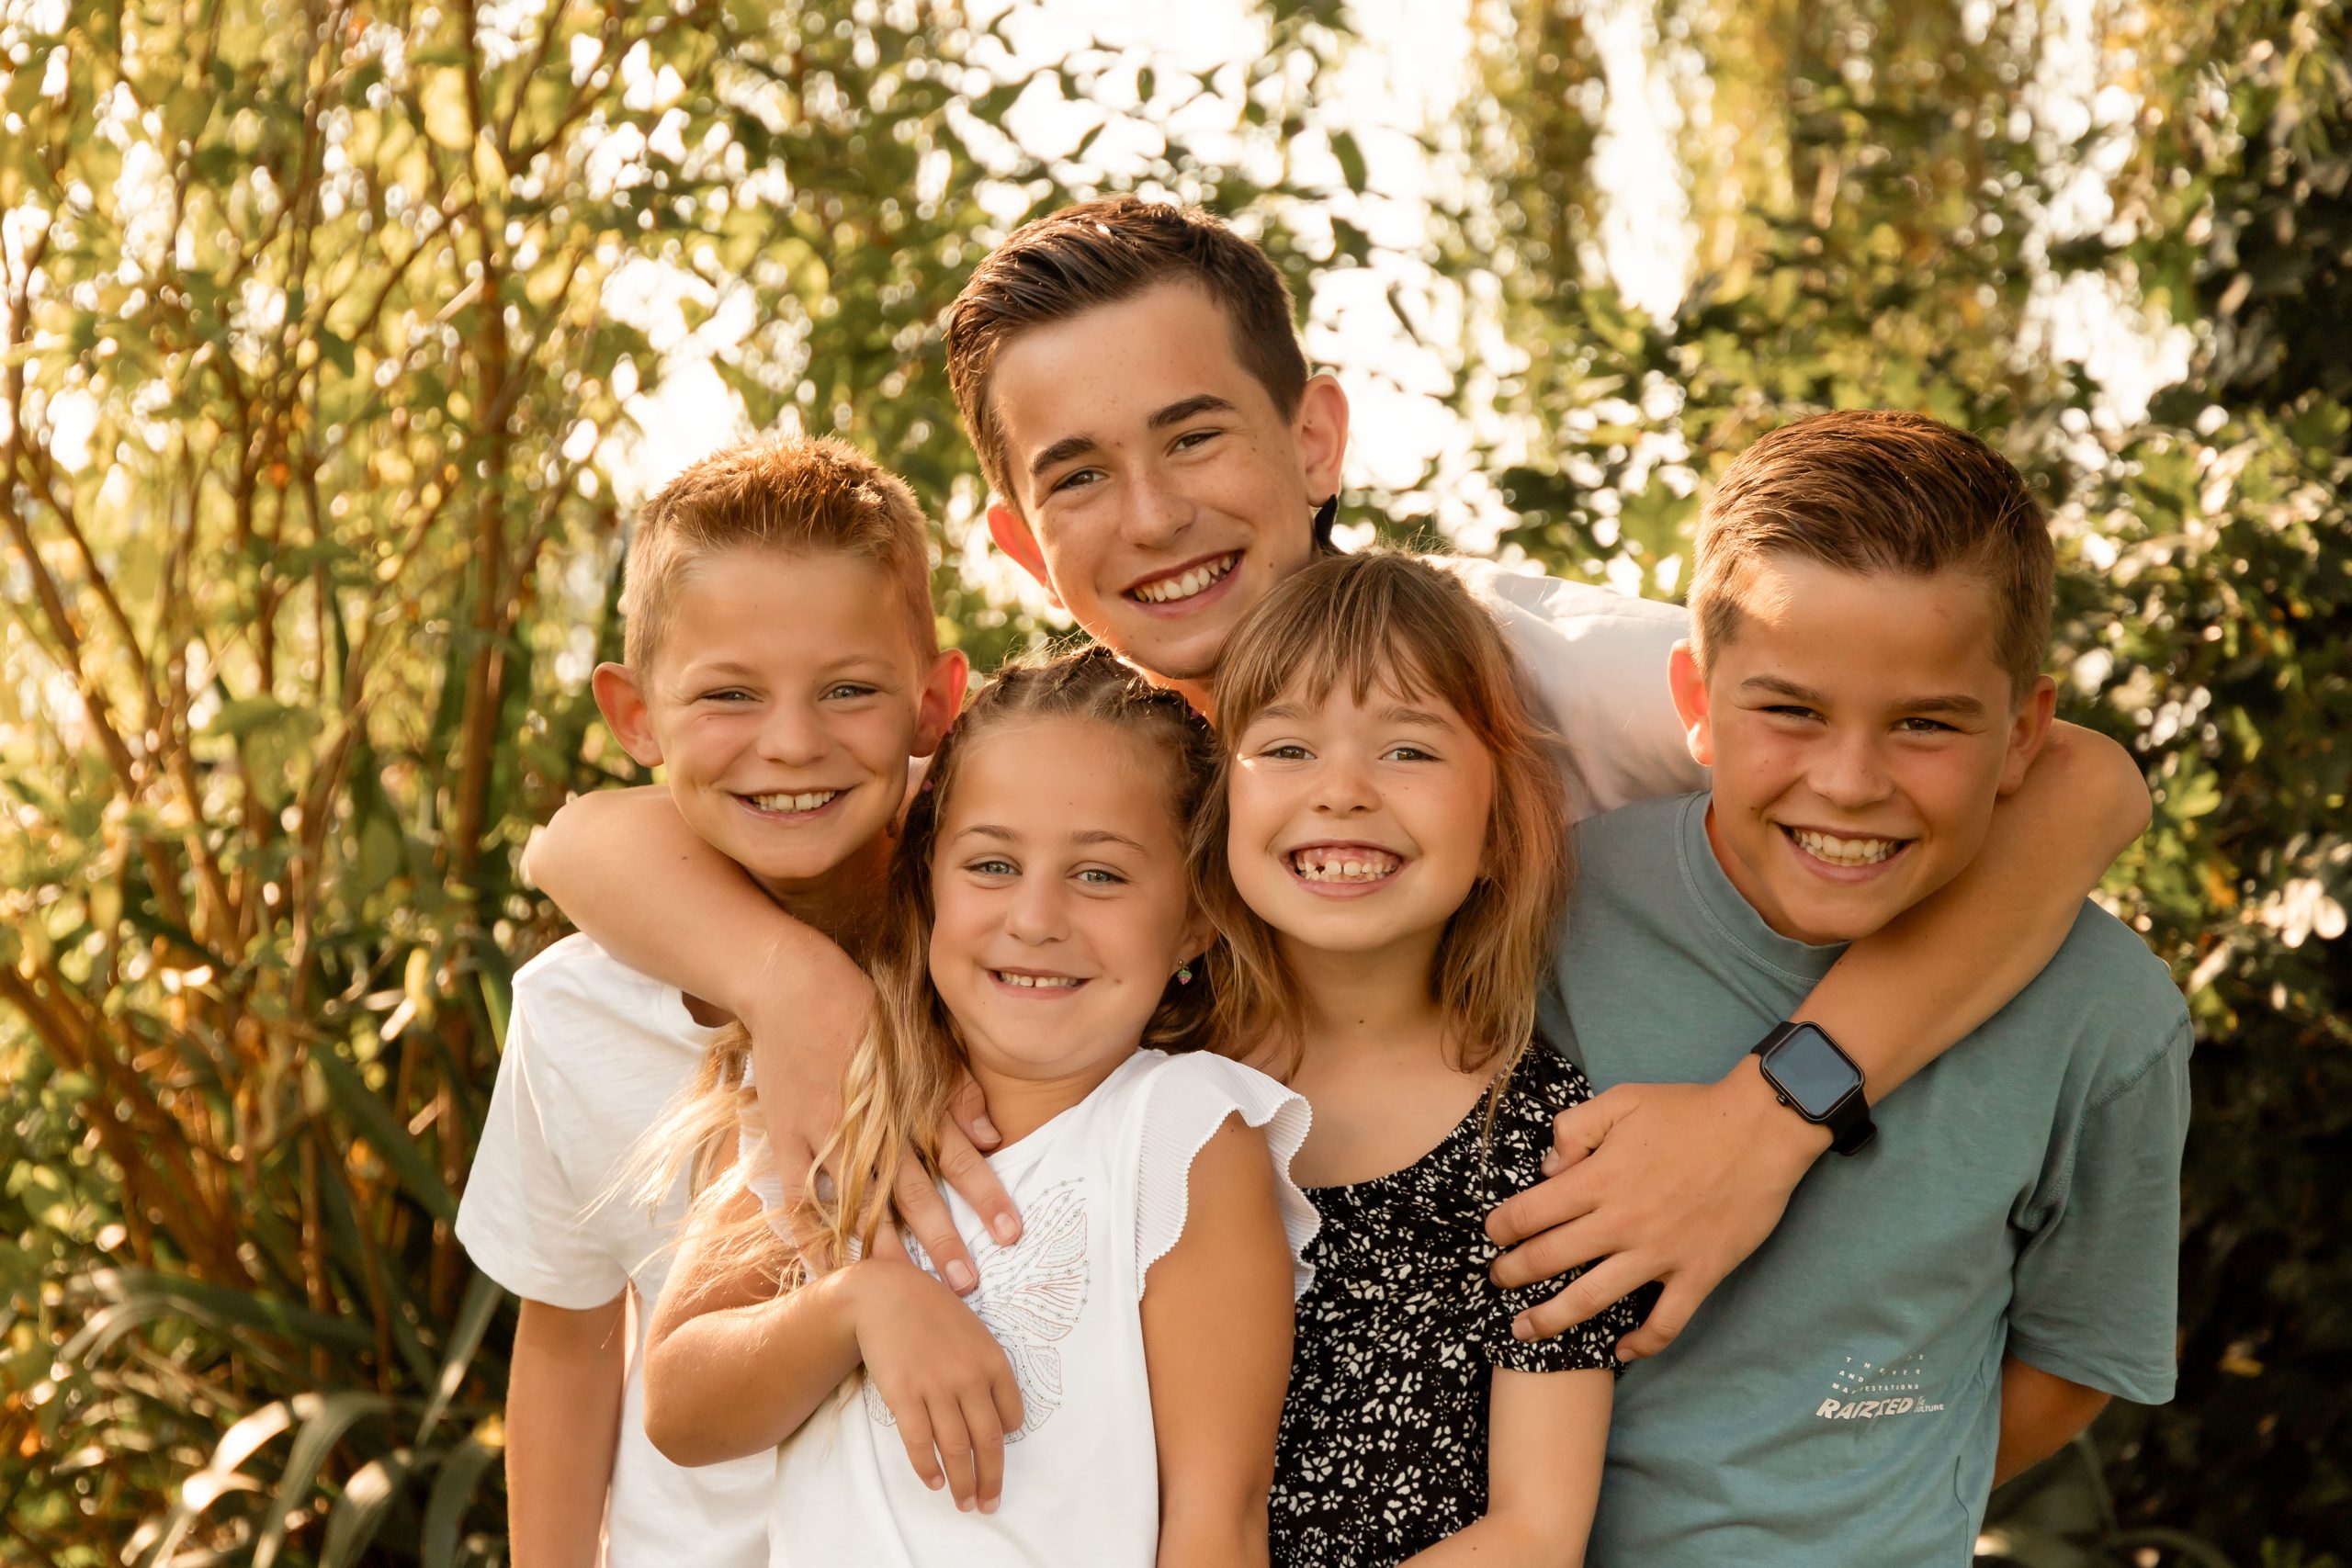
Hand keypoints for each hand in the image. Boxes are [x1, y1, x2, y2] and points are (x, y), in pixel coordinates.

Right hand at [750, 990, 1021, 1290]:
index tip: (1011, 1233)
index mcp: (911, 1099)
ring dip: (886, 1248)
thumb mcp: (921, 1041)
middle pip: (914, 1191)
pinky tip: (829, 1271)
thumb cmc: (865, 1013)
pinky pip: (802, 1197)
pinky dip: (814, 1236)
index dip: (986, 1195)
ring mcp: (828, 1133)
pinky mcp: (789, 1138)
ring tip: (906, 1290)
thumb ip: (957, 1091)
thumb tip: (993, 1135)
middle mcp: (875, 1122)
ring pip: (861, 1200)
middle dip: (942, 1240)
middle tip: (966, 1285)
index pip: (959, 1155)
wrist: (793, 984)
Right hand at [850, 1258, 1024, 1512]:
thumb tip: (1001, 1417)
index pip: (1012, 1417)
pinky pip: (920, 1443)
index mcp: (993, 1360)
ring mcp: (937, 1387)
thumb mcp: (973, 1331)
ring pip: (957, 1449)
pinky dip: (929, 1468)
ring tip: (965, 1504)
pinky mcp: (904, 1394)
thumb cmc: (931, 1311)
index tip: (997, 1459)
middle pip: (989, 1441)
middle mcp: (970, 1376)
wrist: (885, 1293)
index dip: (1007, 1443)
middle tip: (990, 1504)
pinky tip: (934, 1482)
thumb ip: (987, 1369)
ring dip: (963, 1483)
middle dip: (991, 1479)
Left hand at [1485, 1059, 1826, 1358]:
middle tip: (1496, 1281)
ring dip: (1551, 1319)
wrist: (1760, 1130)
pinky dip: (1642, 1344)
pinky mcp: (1698, 1274)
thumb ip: (1574, 1129)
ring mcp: (1659, 1254)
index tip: (1491, 1236)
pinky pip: (1665, 1322)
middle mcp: (1621, 1223)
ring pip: (1591, 1300)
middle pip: (1549, 1259)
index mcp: (1598, 1180)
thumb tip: (1548, 1168)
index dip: (1501, 1228)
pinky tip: (1620, 1351)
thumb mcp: (1621, 1100)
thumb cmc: (1689, 1112)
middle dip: (1512, 1275)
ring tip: (1524, 1330)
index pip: (1530, 1213)